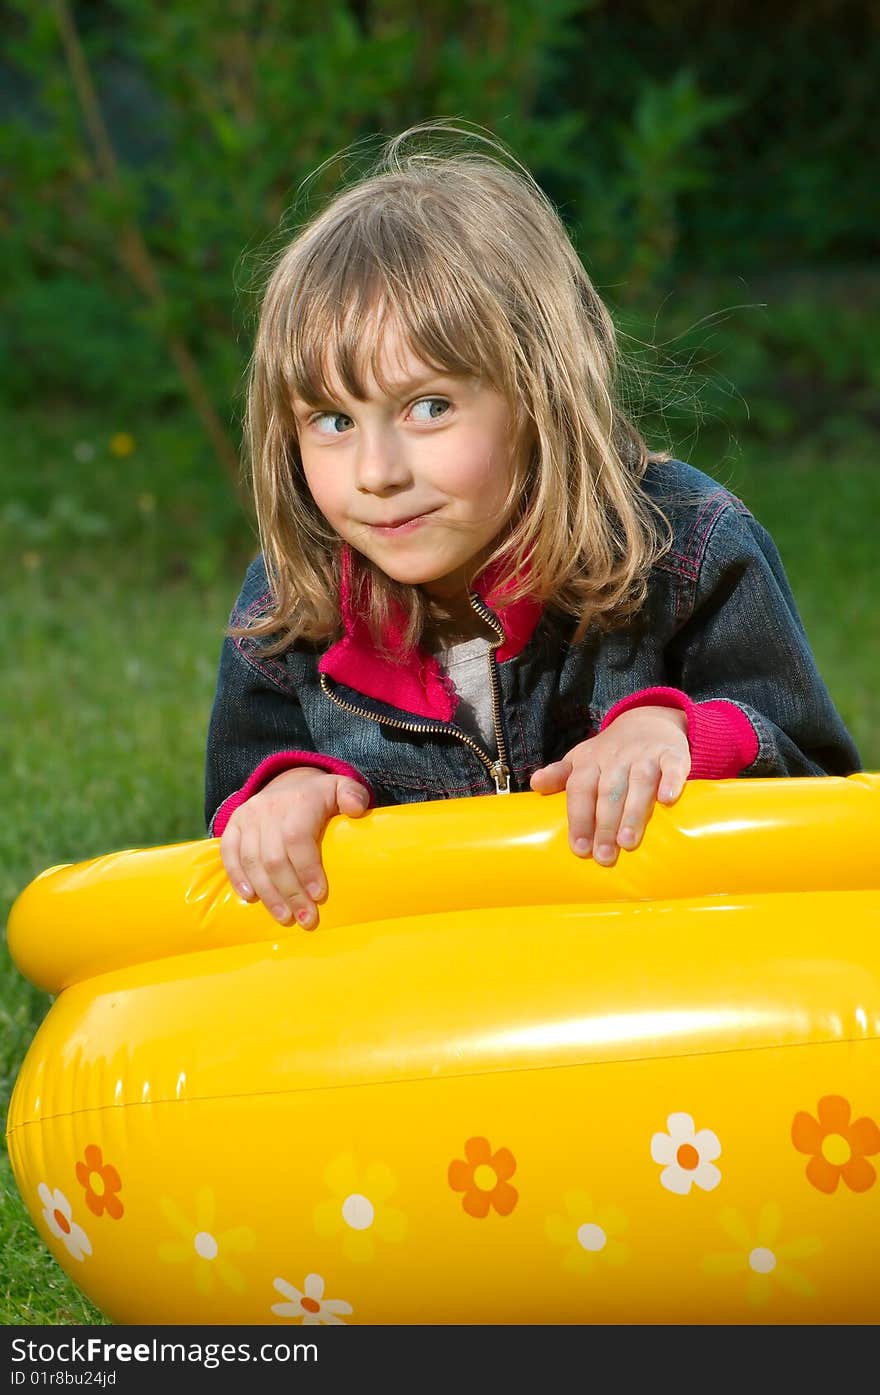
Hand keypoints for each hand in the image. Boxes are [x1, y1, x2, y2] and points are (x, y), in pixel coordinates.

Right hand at [219, 767, 369, 926]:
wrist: (287, 782)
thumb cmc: (319, 797)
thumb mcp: (342, 787)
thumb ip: (354, 794)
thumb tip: (355, 809)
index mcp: (298, 801)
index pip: (297, 838)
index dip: (307, 869)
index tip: (318, 895)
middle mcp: (268, 809)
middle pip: (274, 857)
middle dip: (290, 892)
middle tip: (306, 918)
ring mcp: (247, 817)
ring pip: (252, 861)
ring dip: (268, 893)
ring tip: (284, 917)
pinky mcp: (233, 825)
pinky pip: (229, 854)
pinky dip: (237, 877)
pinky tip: (250, 898)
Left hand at [529, 705, 690, 864]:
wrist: (648, 721)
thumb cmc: (610, 753)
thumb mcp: (581, 759)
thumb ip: (560, 775)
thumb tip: (534, 785)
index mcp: (589, 760)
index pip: (580, 789)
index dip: (579, 818)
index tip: (579, 848)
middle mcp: (615, 757)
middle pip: (608, 791)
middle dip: (605, 825)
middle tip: (604, 856)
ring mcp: (644, 754)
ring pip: (639, 782)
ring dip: (633, 812)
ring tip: (627, 842)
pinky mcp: (672, 753)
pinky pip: (672, 766)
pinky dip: (671, 781)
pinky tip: (668, 800)